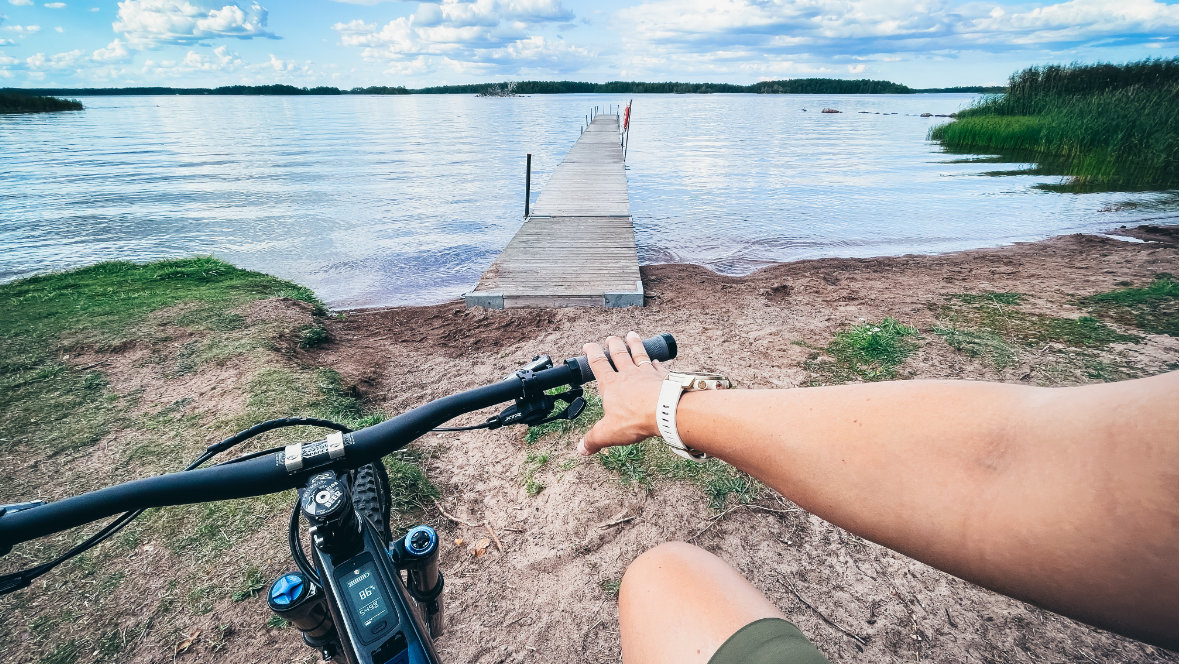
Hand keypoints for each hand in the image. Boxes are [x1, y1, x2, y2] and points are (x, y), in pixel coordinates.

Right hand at [579, 331, 666, 454]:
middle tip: (611, 338)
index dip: (592, 353)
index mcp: (611, 385)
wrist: (666, 411)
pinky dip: (656, 362)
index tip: (588, 345)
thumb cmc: (636, 419)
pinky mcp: (663, 377)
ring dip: (634, 344)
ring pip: (638, 354)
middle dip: (613, 345)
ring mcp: (647, 374)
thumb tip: (581, 449)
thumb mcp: (608, 433)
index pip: (598, 364)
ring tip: (632, 335)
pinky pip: (658, 366)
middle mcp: (628, 375)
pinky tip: (656, 360)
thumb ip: (593, 440)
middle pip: (619, 355)